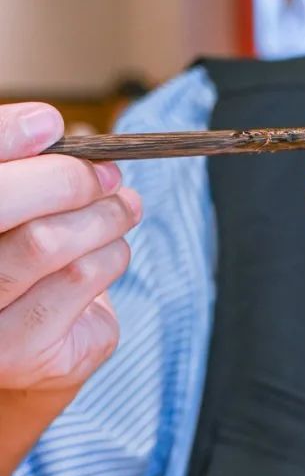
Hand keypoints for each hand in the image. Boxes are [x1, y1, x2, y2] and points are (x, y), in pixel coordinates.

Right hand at [0, 102, 140, 396]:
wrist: (25, 352)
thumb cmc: (18, 262)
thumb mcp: (18, 209)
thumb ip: (21, 169)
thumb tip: (48, 126)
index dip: (5, 135)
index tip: (50, 123)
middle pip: (6, 204)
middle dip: (67, 180)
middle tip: (106, 176)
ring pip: (50, 243)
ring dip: (103, 217)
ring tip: (121, 209)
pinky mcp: (21, 352)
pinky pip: (82, 279)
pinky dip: (112, 254)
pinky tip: (111, 252)